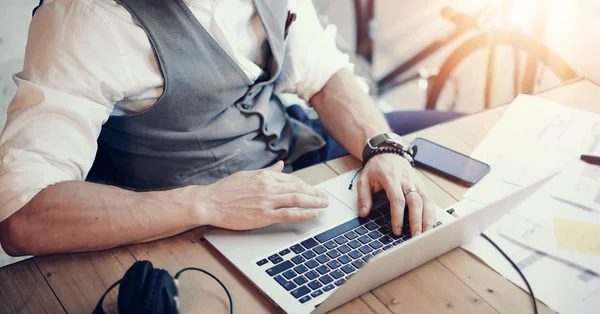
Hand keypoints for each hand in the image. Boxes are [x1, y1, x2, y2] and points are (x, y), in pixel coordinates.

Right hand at [199, 161, 328, 229]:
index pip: (292, 180)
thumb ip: (267, 171)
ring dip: (313, 201)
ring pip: (296, 199)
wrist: (210, 202)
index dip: (306, 185)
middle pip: (298, 188)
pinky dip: (302, 213)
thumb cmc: (226, 189)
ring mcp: (266, 201)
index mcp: (264, 176)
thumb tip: (280, 165)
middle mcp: (268, 186)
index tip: (314, 189)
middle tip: (324, 197)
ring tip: (323, 204)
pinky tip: (312, 214)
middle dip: (314, 192)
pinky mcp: (263, 215)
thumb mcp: (248, 174)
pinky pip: (287, 214)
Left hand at [357, 153, 435, 236]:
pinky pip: (429, 198)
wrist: (387, 151)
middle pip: (415, 201)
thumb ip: (363, 197)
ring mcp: (416, 181)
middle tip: (416, 237)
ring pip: (426, 200)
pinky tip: (432, 224)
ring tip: (427, 234)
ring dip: (428, 218)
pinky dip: (432, 212)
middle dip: (417, 220)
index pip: (397, 199)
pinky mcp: (421, 184)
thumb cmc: (376, 167)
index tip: (397, 230)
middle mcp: (406, 179)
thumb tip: (363, 214)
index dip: (398, 216)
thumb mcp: (364, 179)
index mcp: (391, 178)